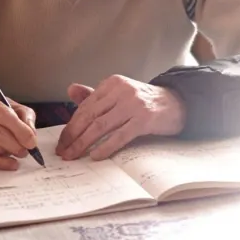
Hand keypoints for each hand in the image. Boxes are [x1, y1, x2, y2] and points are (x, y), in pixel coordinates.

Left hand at [56, 75, 185, 160]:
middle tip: (62, 152)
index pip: (85, 106)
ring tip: (73, 156)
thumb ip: (95, 95)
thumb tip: (70, 90)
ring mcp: (133, 104)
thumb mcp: (119, 94)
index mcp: (112, 83)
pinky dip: (106, 147)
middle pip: (89, 116)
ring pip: (101, 126)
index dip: (71, 125)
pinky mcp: (144, 119)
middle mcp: (121, 90)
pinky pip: (120, 135)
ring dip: (83, 143)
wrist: (177, 103)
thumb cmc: (144, 102)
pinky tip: (95, 156)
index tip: (62, 141)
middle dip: (73, 136)